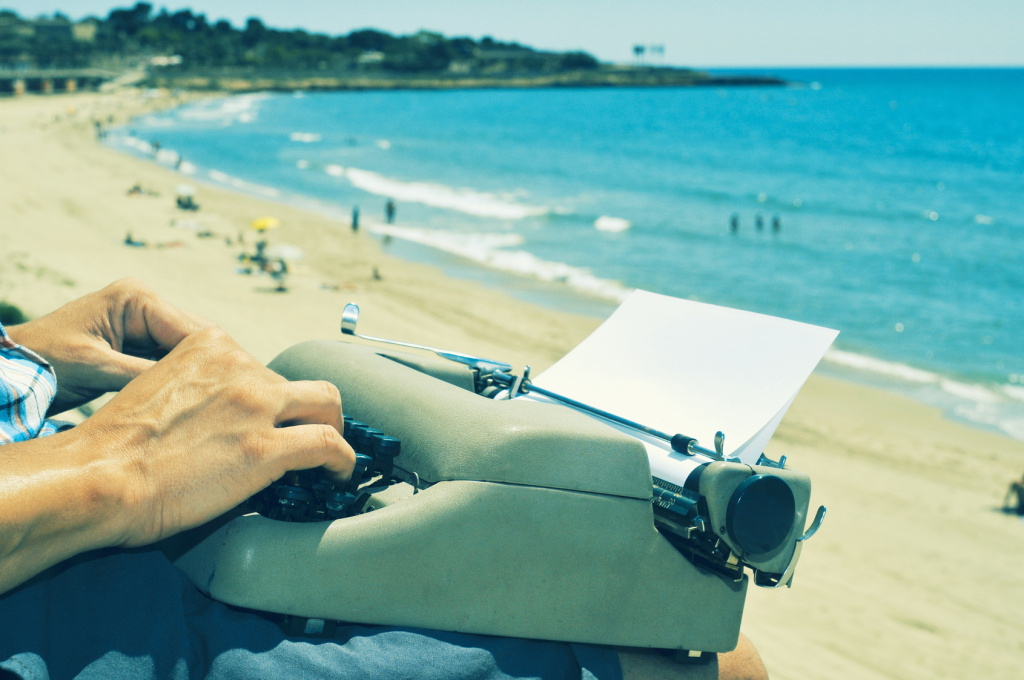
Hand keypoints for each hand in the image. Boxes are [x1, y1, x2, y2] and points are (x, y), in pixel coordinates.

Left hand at [7, 278, 212, 413]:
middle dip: (208, 365)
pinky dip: (178, 378)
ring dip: (196, 373)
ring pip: (185, 351)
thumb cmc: (43, 362)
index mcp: (136, 298)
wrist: (10, 369)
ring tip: (216, 400)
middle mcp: (143, 303)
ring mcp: (141, 322)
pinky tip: (192, 398)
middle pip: (193, 337)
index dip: (213, 357)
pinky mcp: (136, 342)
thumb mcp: (98, 368)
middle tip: (231, 397)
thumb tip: (192, 384)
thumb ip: (146, 372)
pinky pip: (168, 360)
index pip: (190, 328)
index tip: (233, 387)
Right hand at [77, 326, 355, 546]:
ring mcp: (256, 405)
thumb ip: (199, 390)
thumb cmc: (114, 450)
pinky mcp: (266, 449)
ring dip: (333, 427)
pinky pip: (330, 444)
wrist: (96, 479)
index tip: (271, 418)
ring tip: (330, 455)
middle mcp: (238, 366)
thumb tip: (223, 417)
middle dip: (307, 409)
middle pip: (296, 382)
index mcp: (208, 346)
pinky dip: (343, 460)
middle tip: (306, 434)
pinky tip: (340, 474)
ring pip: (327, 403)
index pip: (261, 365)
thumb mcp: (157, 390)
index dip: (270, 397)